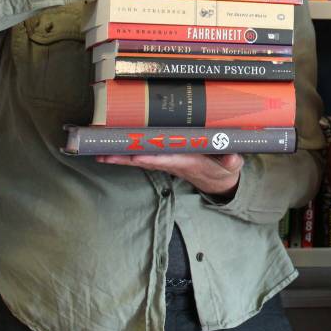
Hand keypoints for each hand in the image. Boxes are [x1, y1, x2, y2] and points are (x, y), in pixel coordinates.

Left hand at [96, 153, 243, 197]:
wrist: (218, 180)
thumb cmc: (224, 168)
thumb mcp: (232, 166)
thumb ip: (232, 160)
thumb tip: (232, 156)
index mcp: (188, 162)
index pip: (167, 159)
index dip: (152, 157)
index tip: (138, 155)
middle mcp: (172, 162)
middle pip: (145, 159)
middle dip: (125, 157)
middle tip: (104, 153)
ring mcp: (165, 161)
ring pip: (139, 157)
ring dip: (119, 156)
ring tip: (99, 152)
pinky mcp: (162, 158)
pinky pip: (141, 154)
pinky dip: (125, 153)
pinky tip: (109, 150)